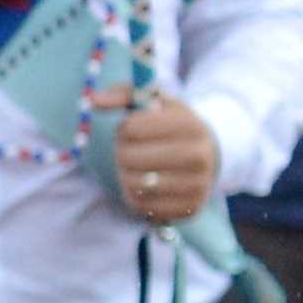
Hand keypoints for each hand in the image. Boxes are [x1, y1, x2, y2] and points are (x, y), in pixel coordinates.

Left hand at [92, 85, 222, 225]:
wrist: (208, 153)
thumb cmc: (171, 125)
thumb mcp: (154, 101)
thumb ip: (123, 94)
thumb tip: (94, 100)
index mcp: (191, 125)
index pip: (131, 128)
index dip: (123, 128)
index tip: (132, 128)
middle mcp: (201, 156)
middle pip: (130, 158)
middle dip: (122, 152)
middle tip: (129, 150)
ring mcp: (199, 185)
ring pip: (135, 184)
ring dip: (125, 175)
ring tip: (136, 167)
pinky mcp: (191, 208)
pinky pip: (143, 206)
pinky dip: (135, 196)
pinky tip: (145, 185)